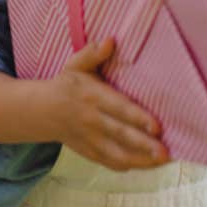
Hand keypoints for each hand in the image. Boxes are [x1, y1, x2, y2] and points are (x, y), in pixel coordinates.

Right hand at [48, 38, 168, 170]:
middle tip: (165, 153)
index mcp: (92, 97)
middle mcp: (92, 121)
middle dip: (144, 145)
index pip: (119, 109)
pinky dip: (129, 166)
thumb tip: (110, 40)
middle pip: (121, 135)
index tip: (157, 127)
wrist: (41, 112)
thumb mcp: (76, 64)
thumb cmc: (67, 85)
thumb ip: (93, 53)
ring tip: (163, 161)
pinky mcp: (90, 153)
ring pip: (117, 155)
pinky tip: (149, 166)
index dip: (138, 118)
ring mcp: (91, 140)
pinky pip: (110, 163)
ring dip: (141, 161)